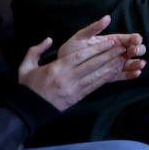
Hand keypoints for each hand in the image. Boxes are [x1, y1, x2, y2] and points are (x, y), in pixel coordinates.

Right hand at [18, 15, 145, 110]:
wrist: (28, 110)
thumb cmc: (28, 86)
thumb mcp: (26, 67)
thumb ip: (35, 51)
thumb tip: (48, 39)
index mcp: (55, 69)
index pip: (80, 57)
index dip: (97, 49)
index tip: (109, 42)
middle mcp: (66, 79)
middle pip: (92, 65)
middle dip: (108, 56)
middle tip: (122, 48)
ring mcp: (73, 89)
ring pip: (96, 76)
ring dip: (111, 66)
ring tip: (123, 58)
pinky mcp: (77, 97)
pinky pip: (94, 86)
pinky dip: (106, 78)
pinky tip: (115, 72)